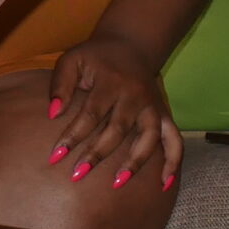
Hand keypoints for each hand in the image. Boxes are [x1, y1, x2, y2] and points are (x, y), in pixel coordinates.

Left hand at [45, 34, 181, 192]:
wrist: (131, 44)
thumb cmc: (95, 57)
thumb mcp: (72, 60)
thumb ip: (60, 85)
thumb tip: (53, 114)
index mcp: (112, 82)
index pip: (91, 114)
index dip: (72, 136)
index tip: (55, 157)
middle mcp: (136, 95)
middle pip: (118, 129)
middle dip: (97, 154)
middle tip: (77, 175)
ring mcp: (153, 106)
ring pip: (149, 137)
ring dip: (135, 162)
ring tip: (118, 183)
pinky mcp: (164, 114)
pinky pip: (175, 139)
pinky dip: (173, 161)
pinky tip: (164, 183)